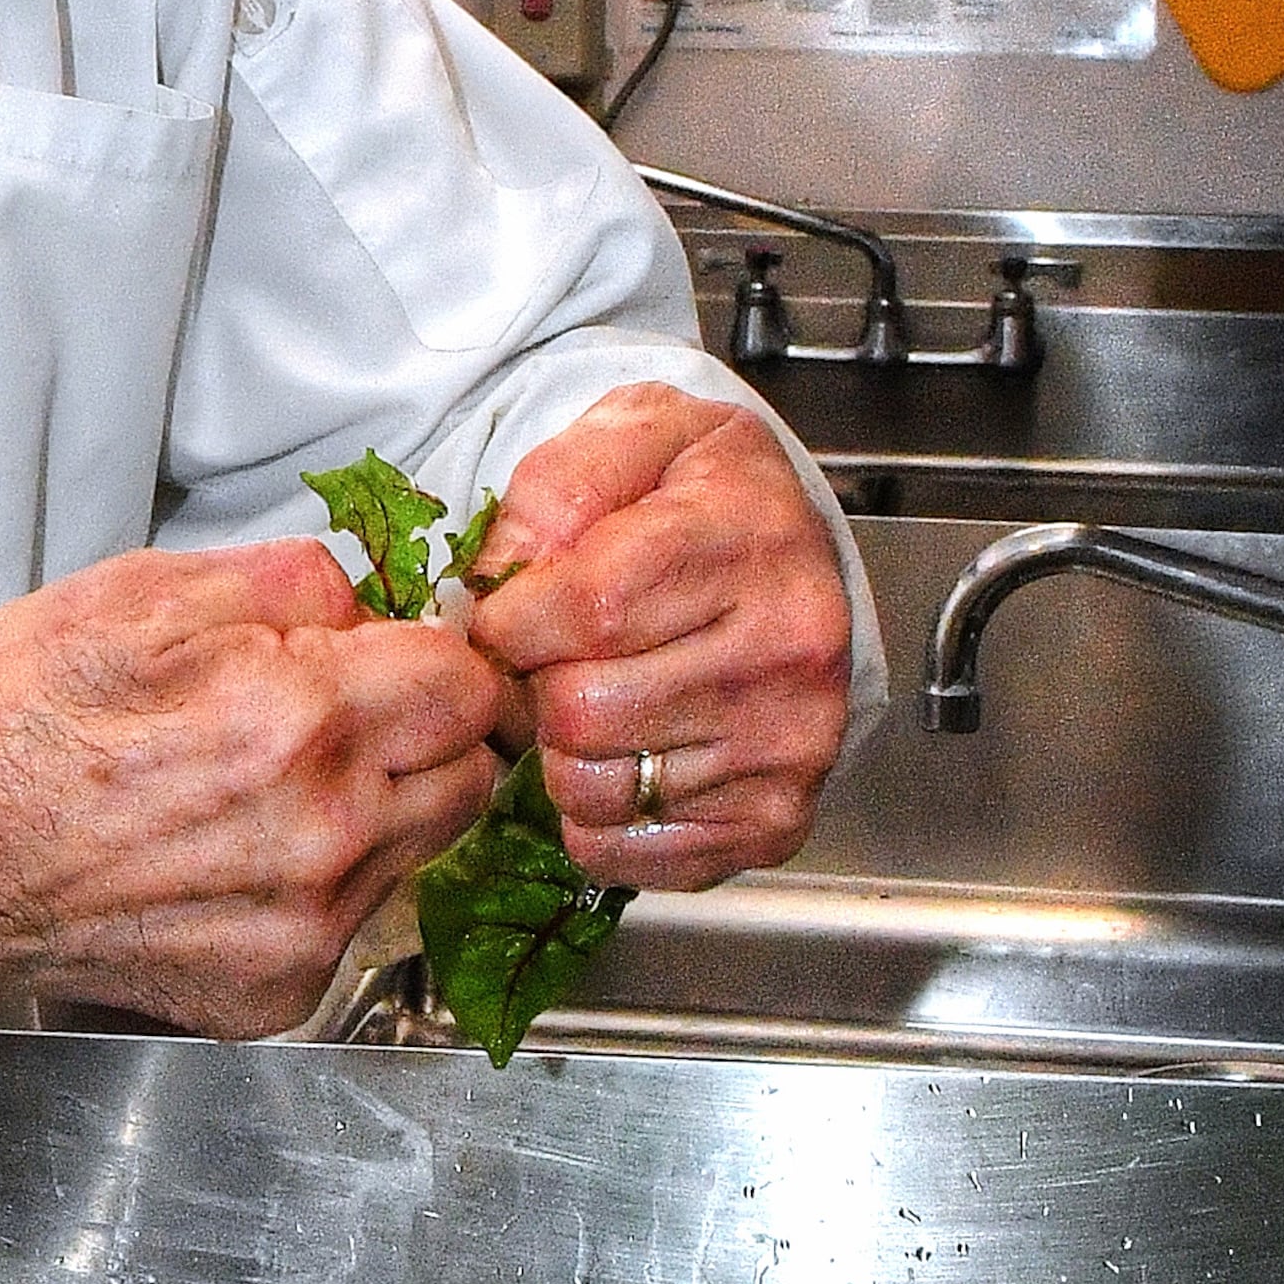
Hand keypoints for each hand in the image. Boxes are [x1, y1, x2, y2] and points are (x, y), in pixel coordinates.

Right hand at [0, 539, 506, 1035]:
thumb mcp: (134, 595)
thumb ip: (286, 582)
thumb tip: (369, 596)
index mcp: (295, 725)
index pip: (470, 683)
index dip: (435, 649)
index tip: (398, 647)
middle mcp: (316, 842)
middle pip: (471, 772)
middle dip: (426, 726)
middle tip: (344, 705)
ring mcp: (299, 934)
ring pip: (420, 849)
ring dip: (379, 804)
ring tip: (267, 778)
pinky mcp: (269, 995)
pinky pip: (353, 922)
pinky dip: (320, 882)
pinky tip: (231, 848)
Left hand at [465, 385, 854, 887]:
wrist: (788, 550)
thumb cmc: (698, 495)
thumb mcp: (634, 432)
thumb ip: (556, 487)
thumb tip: (494, 589)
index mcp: (747, 544)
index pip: (587, 611)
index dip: (512, 622)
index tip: (510, 615)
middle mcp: (784, 653)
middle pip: (581, 711)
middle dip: (537, 687)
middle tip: (555, 662)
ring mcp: (786, 747)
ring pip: (593, 788)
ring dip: (563, 754)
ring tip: (596, 702)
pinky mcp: (773, 821)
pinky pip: (623, 851)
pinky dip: (598, 815)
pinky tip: (625, 755)